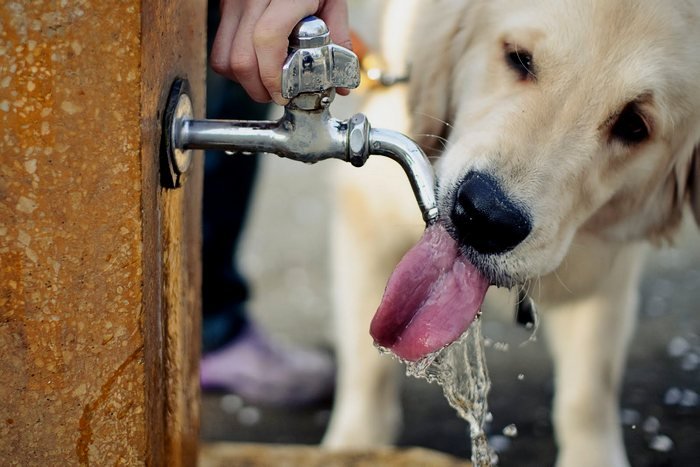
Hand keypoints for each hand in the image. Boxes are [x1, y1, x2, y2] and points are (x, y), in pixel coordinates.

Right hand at [211, 0, 350, 104]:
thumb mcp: (333, 1)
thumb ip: (339, 39)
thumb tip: (340, 85)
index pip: (267, 39)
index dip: (272, 76)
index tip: (283, 94)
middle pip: (241, 59)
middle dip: (259, 88)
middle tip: (277, 95)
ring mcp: (233, 3)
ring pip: (224, 59)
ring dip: (244, 81)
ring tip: (265, 83)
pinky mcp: (224, 9)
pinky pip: (219, 50)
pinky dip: (234, 69)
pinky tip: (254, 66)